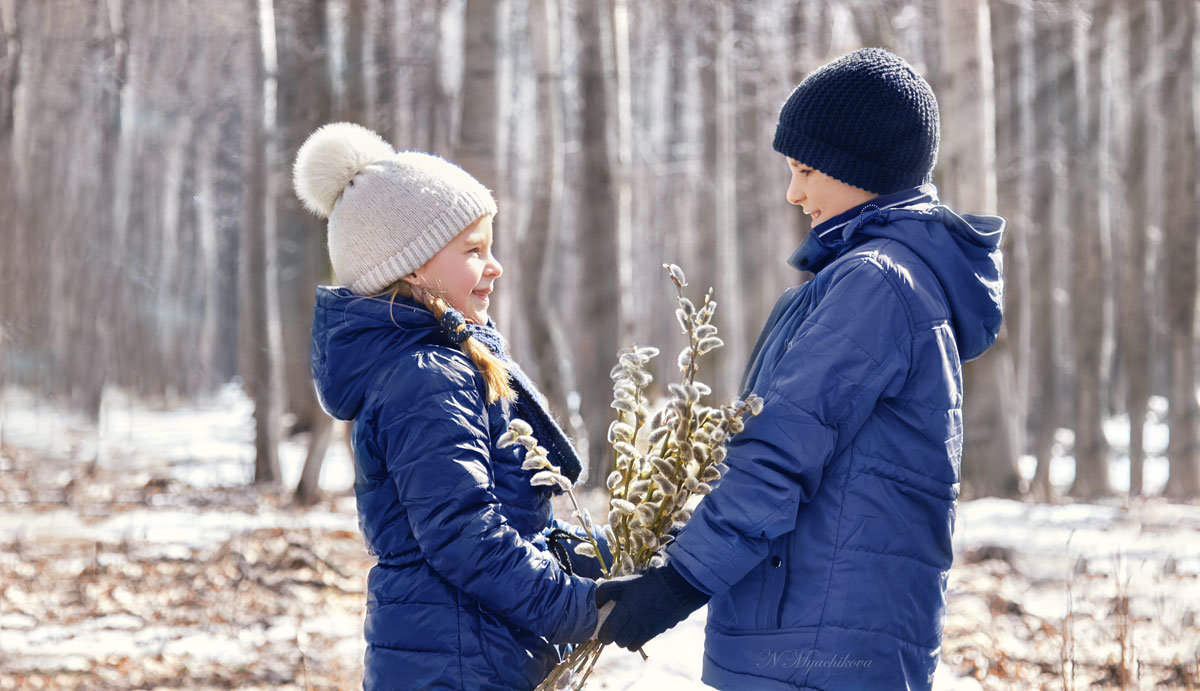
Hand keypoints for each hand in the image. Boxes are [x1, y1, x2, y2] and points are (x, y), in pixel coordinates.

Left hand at [594, 563, 709, 649]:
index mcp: (625, 607)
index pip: (608, 631)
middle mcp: (634, 621)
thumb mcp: (624, 583)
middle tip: (613, 631)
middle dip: (613, 638)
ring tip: (624, 632)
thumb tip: (595, 603)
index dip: (603, 635)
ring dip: (624, 640)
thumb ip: (606, 591)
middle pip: (618, 641)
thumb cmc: (645, 585)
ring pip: (627, 645)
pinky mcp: (653, 632)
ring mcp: (645, 628)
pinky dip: (634, 642)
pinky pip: (638, 644)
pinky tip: (634, 633)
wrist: (674, 589)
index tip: (603, 631)